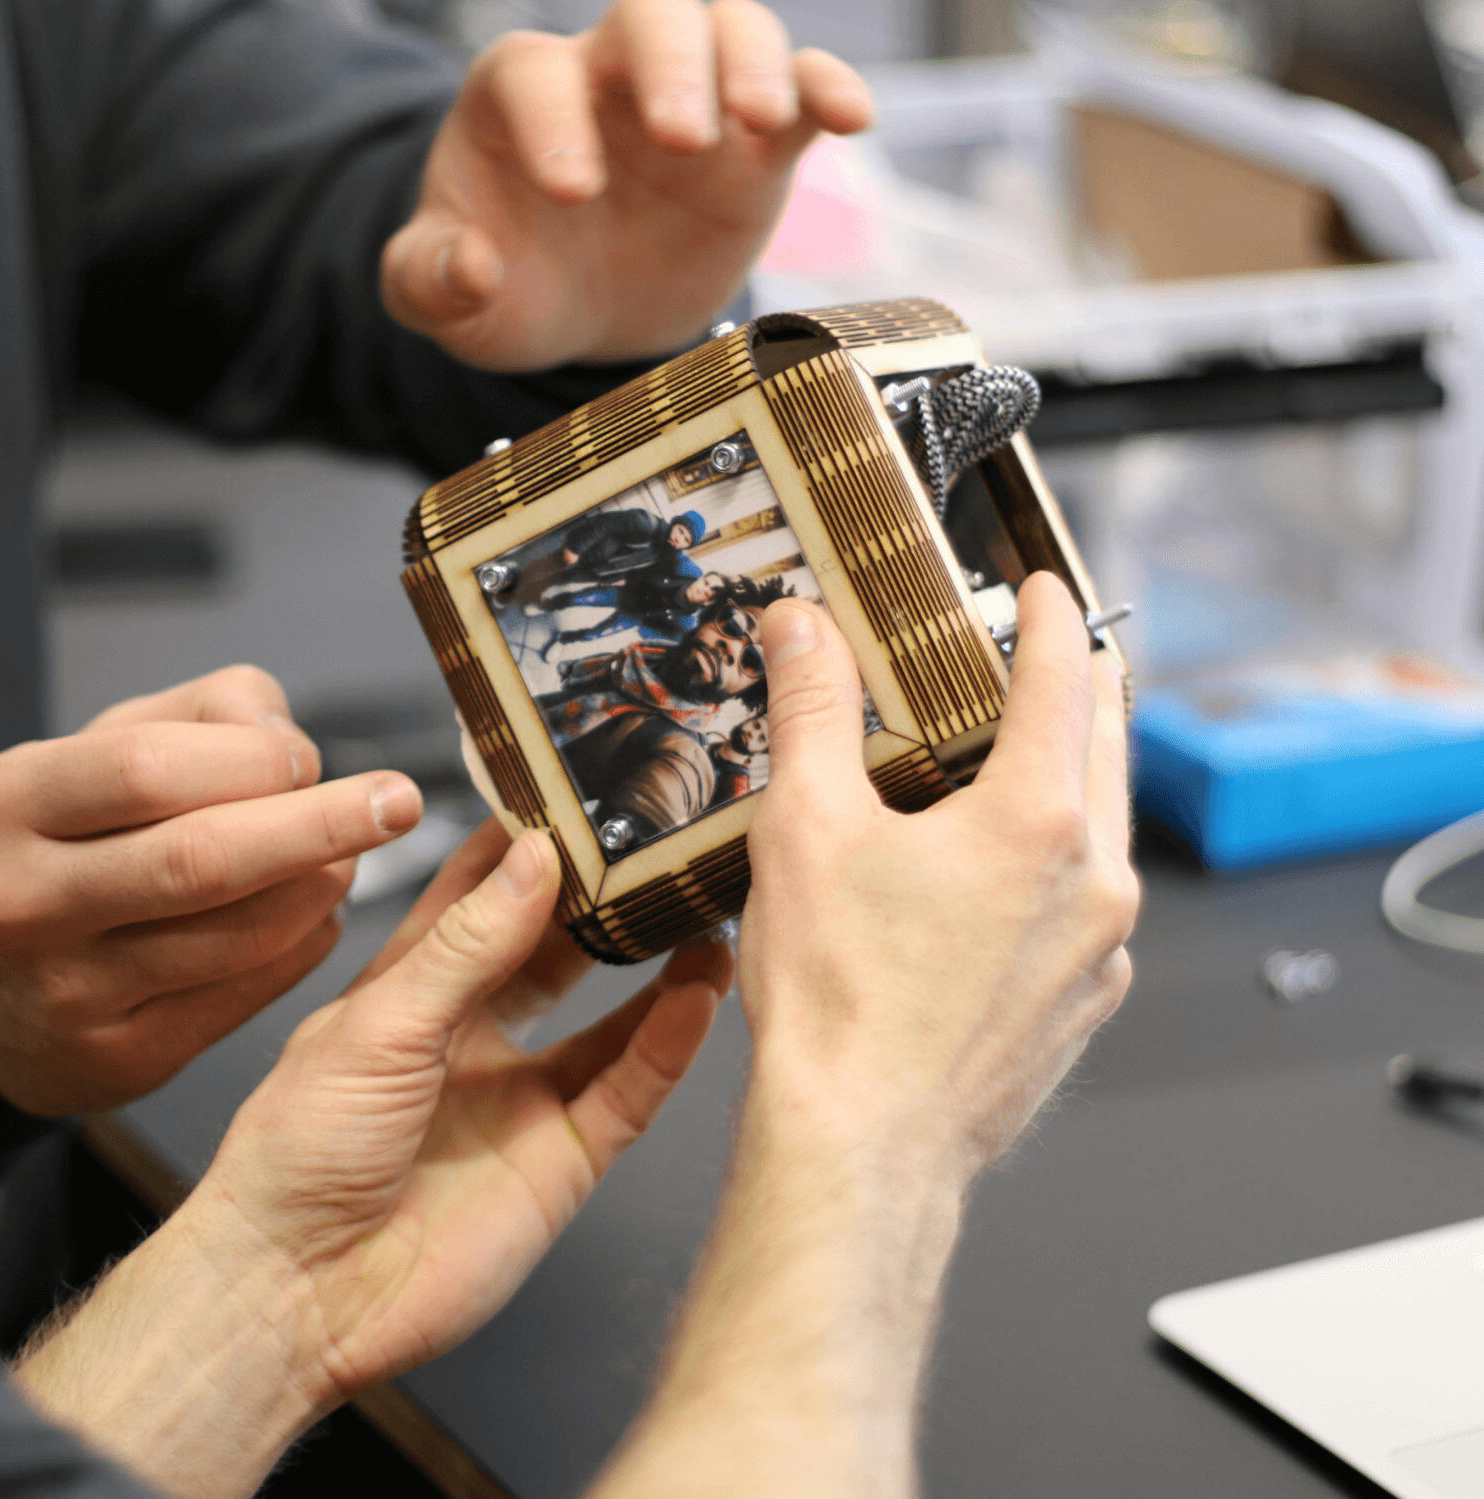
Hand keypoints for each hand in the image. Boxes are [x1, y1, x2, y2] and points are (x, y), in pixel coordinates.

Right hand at [0, 665, 423, 1115]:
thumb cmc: (56, 845)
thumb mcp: (93, 751)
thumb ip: (201, 714)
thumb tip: (288, 738)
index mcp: (10, 803)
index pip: (150, 771)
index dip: (252, 760)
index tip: (307, 756)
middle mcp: (26, 902)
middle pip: (203, 860)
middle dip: (320, 825)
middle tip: (397, 802)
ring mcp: (71, 992)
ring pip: (237, 935)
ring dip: (320, 889)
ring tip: (349, 857)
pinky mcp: (121, 1057)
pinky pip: (245, 994)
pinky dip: (301, 947)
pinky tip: (315, 916)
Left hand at [187, 821, 730, 1399]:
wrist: (298, 1291)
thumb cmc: (297, 1154)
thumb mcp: (380, 1024)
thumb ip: (467, 944)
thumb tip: (533, 856)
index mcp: (407, 990)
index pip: (477, 895)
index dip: (524, 843)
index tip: (578, 786)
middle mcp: (469, 1037)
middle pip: (555, 951)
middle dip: (604, 900)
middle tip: (661, 842)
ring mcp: (519, 1099)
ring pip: (609, 1019)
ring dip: (657, 970)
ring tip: (703, 913)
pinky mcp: (559, 1161)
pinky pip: (628, 1091)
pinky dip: (668, 1045)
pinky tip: (698, 997)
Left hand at [382, 0, 874, 372]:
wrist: (581, 320)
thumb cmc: (509, 288)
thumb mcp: (442, 296)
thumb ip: (430, 279)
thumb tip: (472, 266)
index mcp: (519, 97)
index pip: (535, 74)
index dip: (554, 121)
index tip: (576, 193)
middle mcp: (608, 77)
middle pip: (648, 14)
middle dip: (669, 62)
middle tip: (681, 139)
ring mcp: (691, 101)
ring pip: (731, 27)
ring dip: (753, 61)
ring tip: (758, 123)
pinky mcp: (755, 148)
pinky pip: (802, 87)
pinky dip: (829, 85)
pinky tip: (850, 117)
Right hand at [740, 575, 1138, 1175]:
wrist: (863, 1149)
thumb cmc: (839, 1005)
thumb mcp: (804, 828)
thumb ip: (811, 710)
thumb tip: (801, 628)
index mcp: (1037, 820)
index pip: (1065, 678)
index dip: (1047, 618)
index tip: (1038, 591)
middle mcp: (1093, 882)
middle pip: (1103, 746)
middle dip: (1072, 691)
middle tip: (1026, 663)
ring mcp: (1099, 951)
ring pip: (1098, 831)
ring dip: (1060, 781)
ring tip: (995, 769)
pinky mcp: (1082, 1005)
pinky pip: (1082, 908)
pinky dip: (1048, 868)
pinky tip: (980, 885)